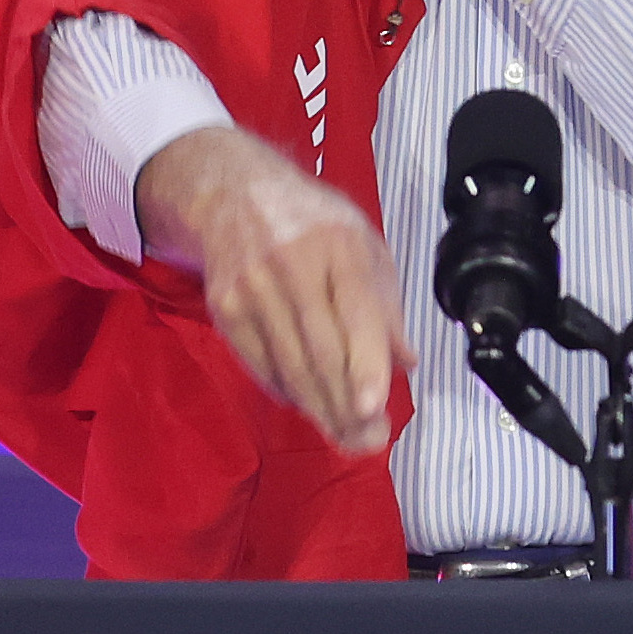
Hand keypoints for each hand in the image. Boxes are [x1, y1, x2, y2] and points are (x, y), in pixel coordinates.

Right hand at [132, 122, 404, 457]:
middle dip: (347, 405)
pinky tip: (312, 405)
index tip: (372, 407)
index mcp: (339, 244)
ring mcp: (253, 286)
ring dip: (322, 410)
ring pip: (290, 366)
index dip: (364, 364)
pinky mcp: (226, 307)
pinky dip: (290, 392)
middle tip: (371, 440)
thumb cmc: (312, 224)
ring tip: (349, 437)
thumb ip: (386, 304)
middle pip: (320, 350)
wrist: (235, 193)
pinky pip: (262, 366)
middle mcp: (293, 263)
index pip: (356, 311)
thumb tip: (406, 361)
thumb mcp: (364, 246)